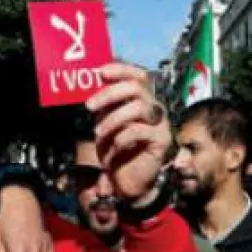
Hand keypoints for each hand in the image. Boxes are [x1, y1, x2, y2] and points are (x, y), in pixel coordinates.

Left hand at [85, 63, 170, 203]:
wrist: (128, 181)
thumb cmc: (116, 149)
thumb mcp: (105, 123)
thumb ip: (103, 106)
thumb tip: (90, 83)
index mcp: (142, 100)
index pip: (138, 76)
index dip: (121, 70)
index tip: (100, 72)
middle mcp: (154, 108)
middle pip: (137, 87)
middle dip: (109, 94)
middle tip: (89, 106)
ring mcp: (160, 123)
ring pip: (139, 107)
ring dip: (113, 119)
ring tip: (98, 134)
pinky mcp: (162, 140)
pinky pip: (141, 131)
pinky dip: (122, 138)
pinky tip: (114, 147)